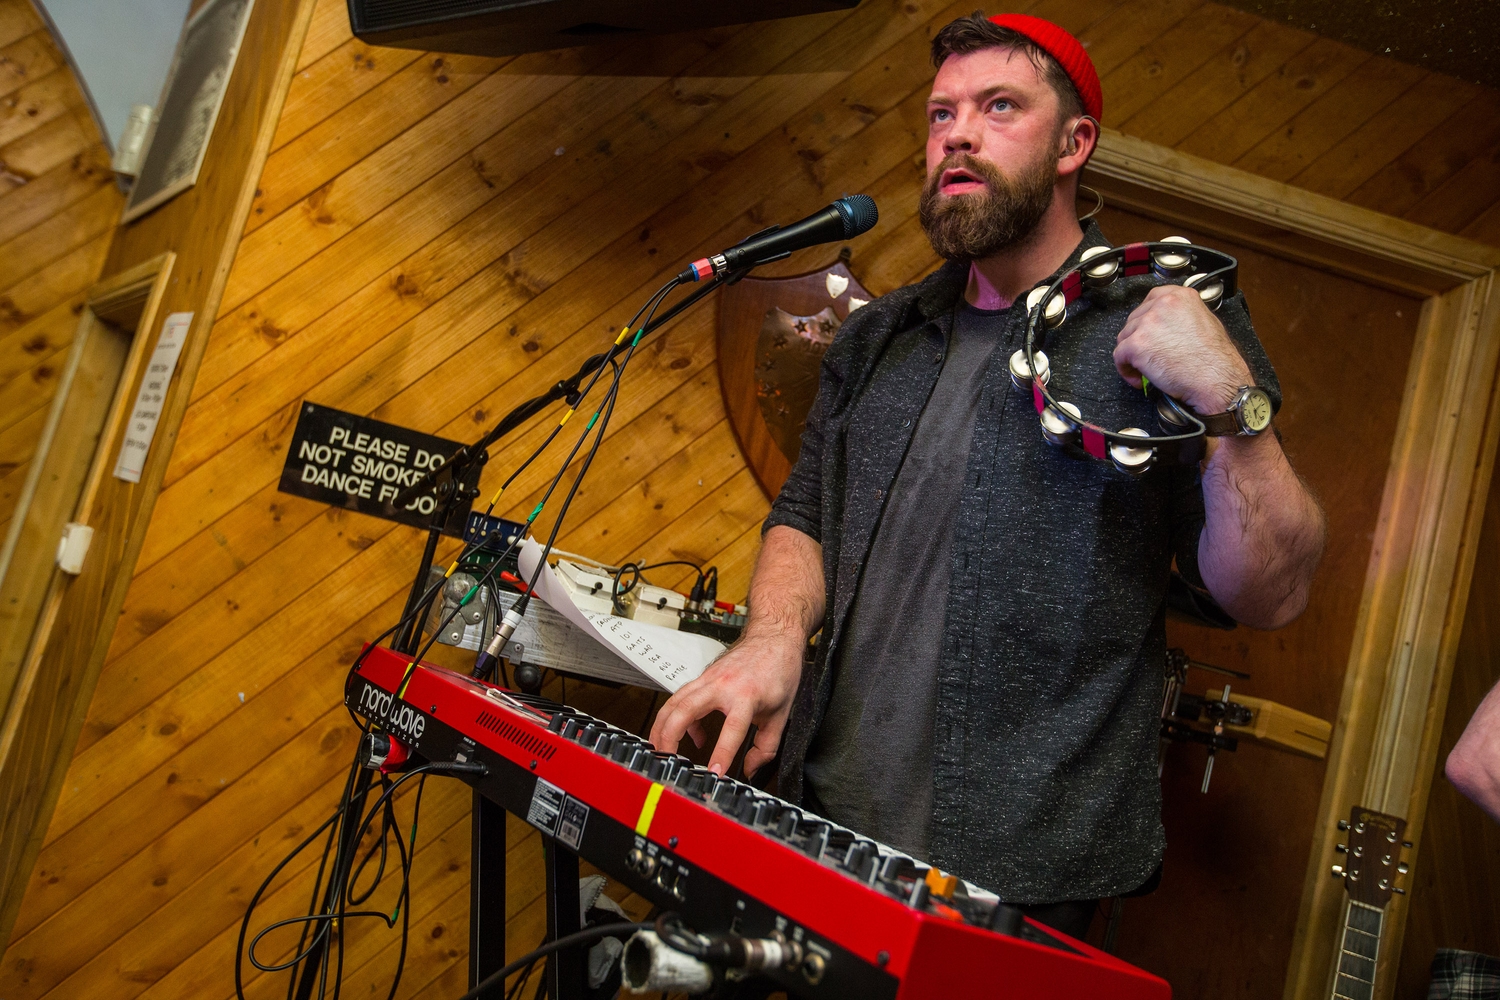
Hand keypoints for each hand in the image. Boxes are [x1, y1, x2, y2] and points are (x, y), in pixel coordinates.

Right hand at [649, 632, 804, 776]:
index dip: (721, 753)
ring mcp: (709, 679)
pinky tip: (692, 735)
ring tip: (660, 749)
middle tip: (666, 759)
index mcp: (747, 695)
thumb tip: (751, 769)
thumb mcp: (781, 714)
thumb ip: (765, 747)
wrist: (773, 638)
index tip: (714, 773)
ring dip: (662, 726)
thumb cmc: (779, 670)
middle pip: (685, 709)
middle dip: (670, 736)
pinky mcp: (702, 677)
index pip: (732, 729)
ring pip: (675, 702)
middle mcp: (723, 685)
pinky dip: (678, 718)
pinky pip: (681, 698)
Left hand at [1112, 285, 1251, 413]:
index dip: (1146, 319)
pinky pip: (1119, 356)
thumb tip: (1167, 324)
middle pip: (1135, 320)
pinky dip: (1125, 369)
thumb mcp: (1204, 321)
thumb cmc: (1214, 358)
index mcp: (1180, 296)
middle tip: (1148, 354)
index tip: (1147, 331)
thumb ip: (1181, 315)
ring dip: (1131, 354)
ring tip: (1145, 369)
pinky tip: (1138, 378)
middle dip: (1139, 339)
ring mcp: (1147, 323)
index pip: (1151, 300)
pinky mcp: (1137, 344)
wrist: (1215, 378)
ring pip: (1125, 337)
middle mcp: (1162, 305)